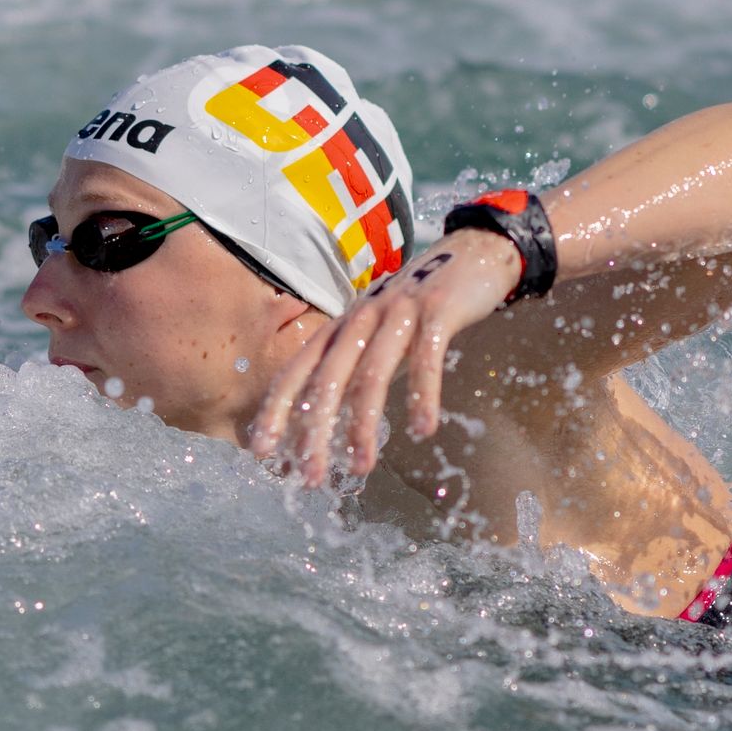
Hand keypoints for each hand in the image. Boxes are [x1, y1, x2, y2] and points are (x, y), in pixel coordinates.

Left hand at [248, 229, 520, 481]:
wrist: (472, 253)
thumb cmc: (416, 308)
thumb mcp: (375, 335)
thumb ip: (353, 372)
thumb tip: (326, 424)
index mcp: (339, 327)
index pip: (297, 371)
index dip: (276, 410)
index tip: (260, 449)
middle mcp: (360, 319)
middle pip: (327, 380)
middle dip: (314, 431)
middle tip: (309, 478)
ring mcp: (397, 313)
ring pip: (371, 375)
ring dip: (362, 425)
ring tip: (360, 467)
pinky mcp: (437, 311)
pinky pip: (426, 359)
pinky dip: (422, 396)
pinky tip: (423, 430)